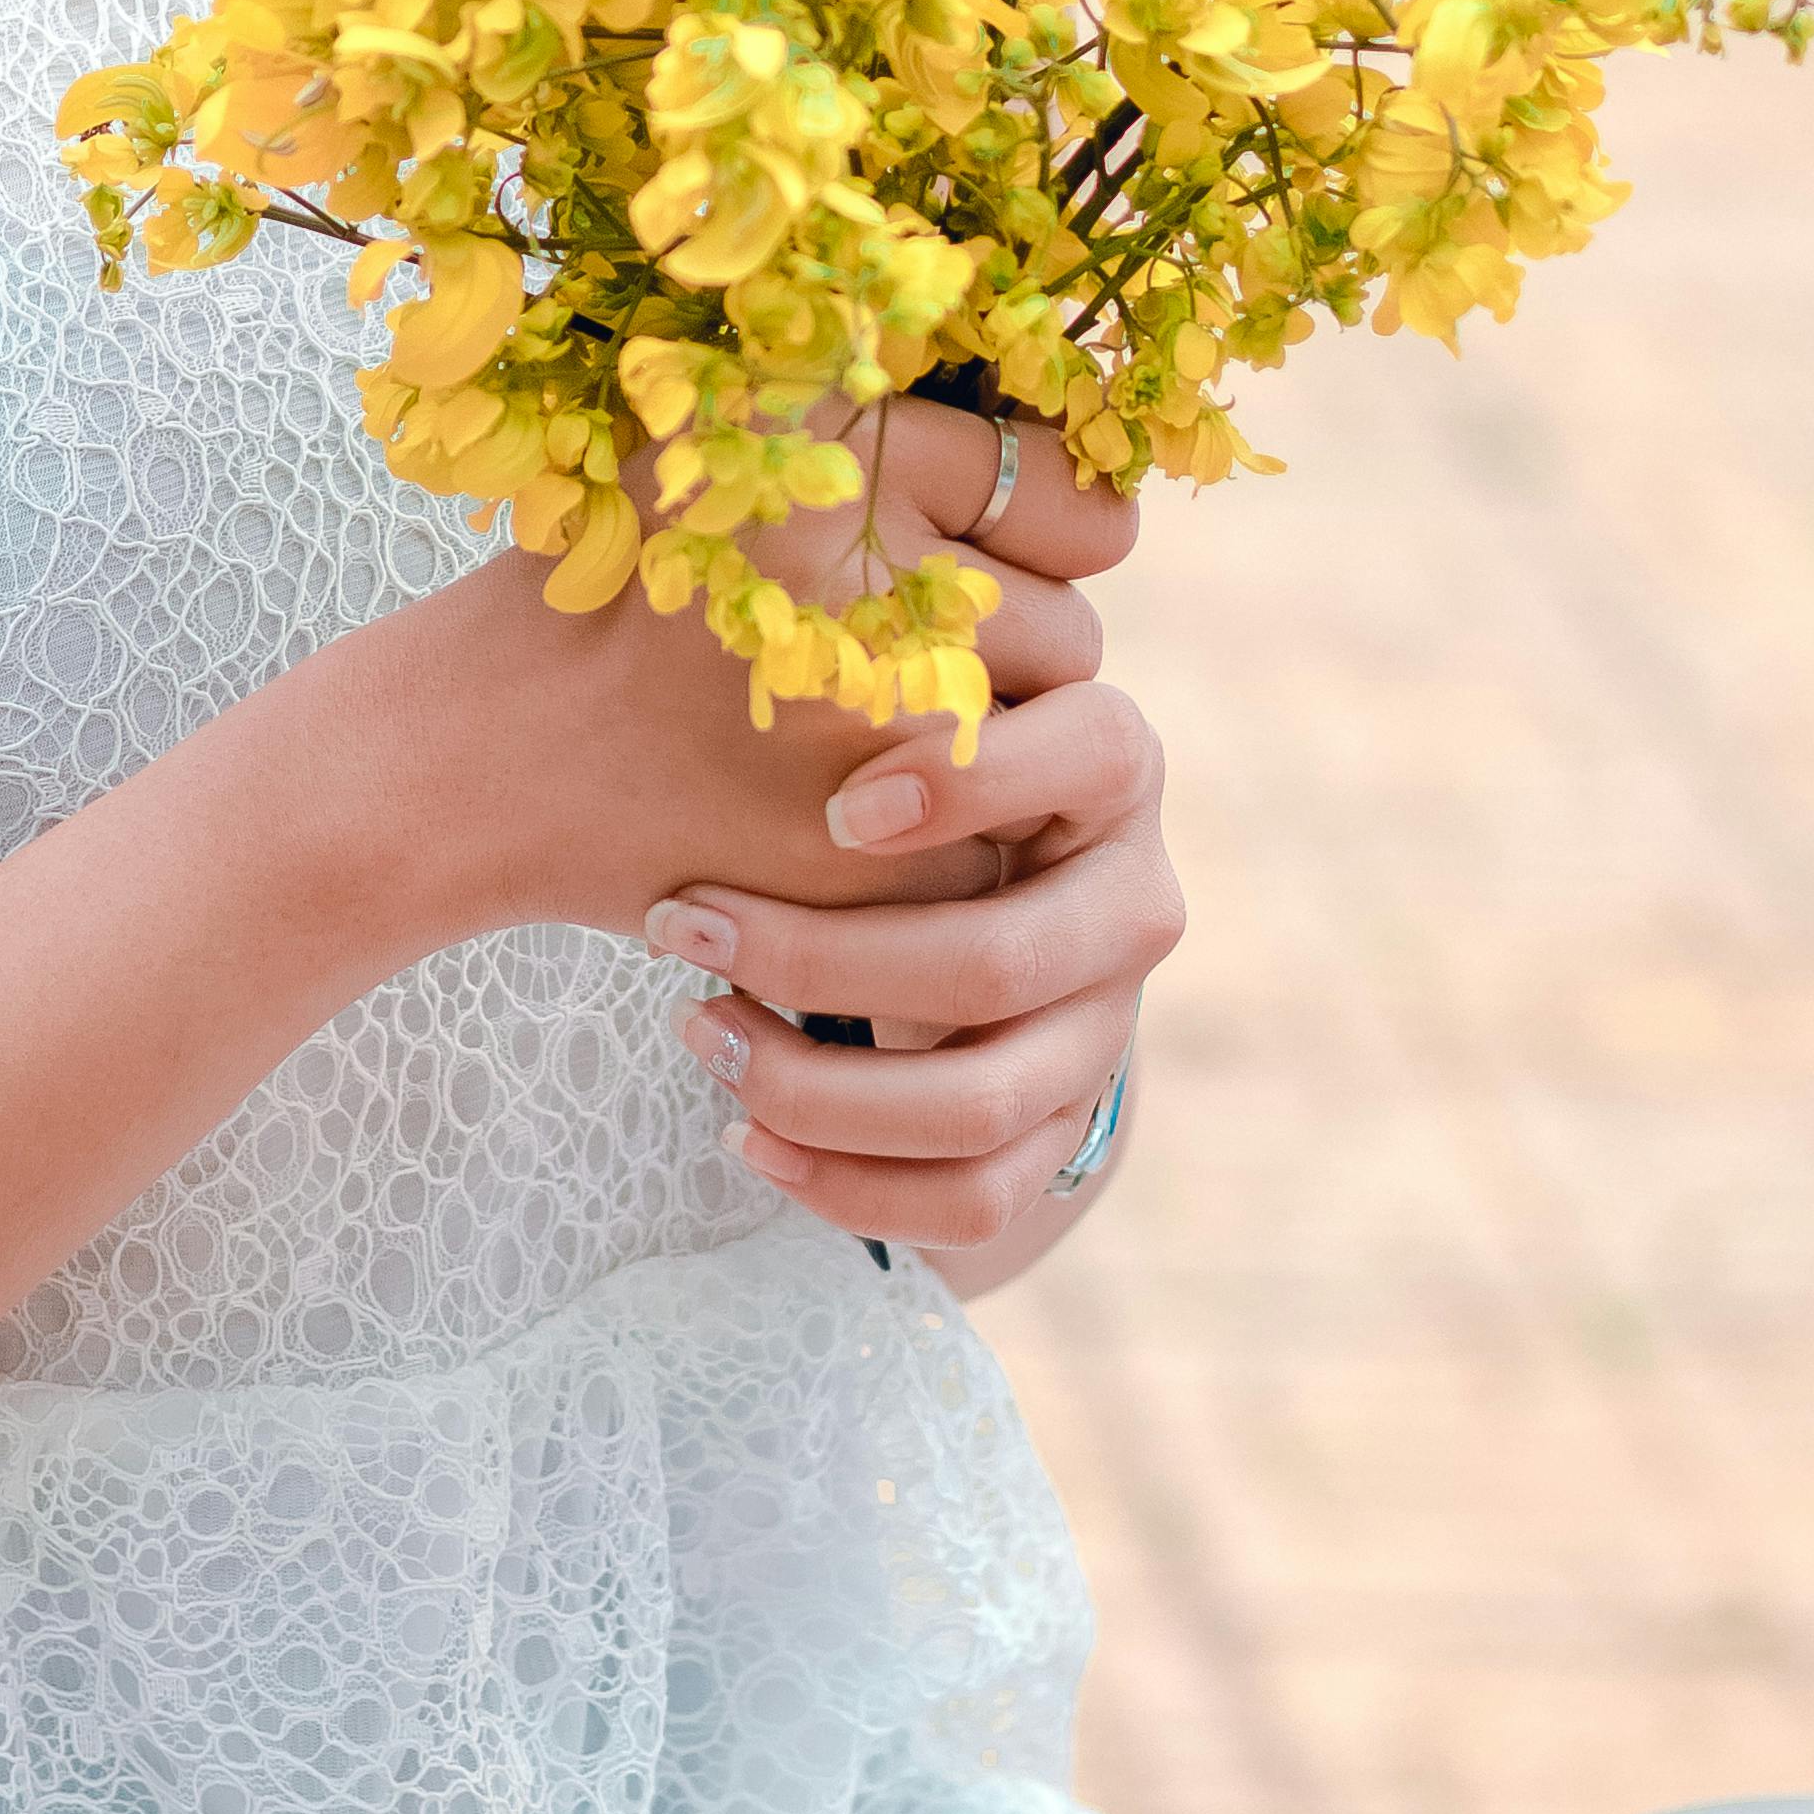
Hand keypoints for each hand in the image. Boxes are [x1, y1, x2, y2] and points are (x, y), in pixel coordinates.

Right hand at [388, 390, 1137, 953]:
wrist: (487, 749)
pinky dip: (950, 835)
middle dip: (1010, 651)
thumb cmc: (620, 580)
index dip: (1034, 526)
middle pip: (1070, 628)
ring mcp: (881, 722)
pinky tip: (852, 809)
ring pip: (1048, 744)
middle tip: (896, 658)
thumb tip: (1063, 439)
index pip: (1060, 492)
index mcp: (838, 449)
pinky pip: (995, 837)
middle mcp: (873, 574)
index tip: (980, 550)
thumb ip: (884, 424)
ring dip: (993, 745)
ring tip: (873, 734)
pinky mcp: (875, 850)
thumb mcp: (729, 438)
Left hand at [643, 670, 1179, 1257]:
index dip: (966, 784)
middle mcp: (1134, 903)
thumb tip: (745, 612)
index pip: (1087, 757)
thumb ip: (874, 662)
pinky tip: (743, 1135)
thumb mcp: (916, 693)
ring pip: (978, 1106)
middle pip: (993, 966)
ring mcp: (1106, 1032)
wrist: (991, 882)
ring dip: (814, 1087)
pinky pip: (971, 1201)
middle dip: (815, 959)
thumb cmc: (909, 751)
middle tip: (679, 921)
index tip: (833, 809)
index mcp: (1113, 766)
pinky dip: (845, 1186)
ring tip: (695, 1027)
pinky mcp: (1063, 1132)